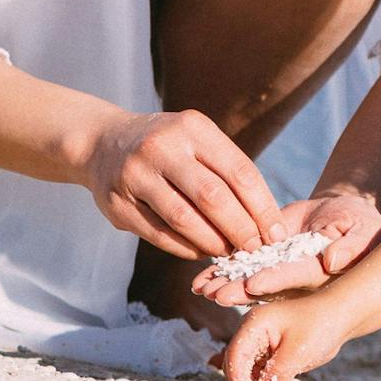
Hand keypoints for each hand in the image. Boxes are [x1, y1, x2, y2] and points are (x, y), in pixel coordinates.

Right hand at [77, 109, 284, 260]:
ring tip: (229, 252)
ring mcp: (134, 174)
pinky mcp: (116, 203)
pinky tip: (201, 252)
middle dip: (241, 229)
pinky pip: (158, 233)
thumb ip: (228, 171)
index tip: (276, 233)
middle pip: (212, 197)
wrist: (104, 142)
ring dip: (212, 242)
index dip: (262, 207)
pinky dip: (185, 248)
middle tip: (256, 249)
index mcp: (192, 128)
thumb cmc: (169, 147)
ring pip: (183, 218)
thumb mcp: (197, 140)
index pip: (239, 171)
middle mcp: (161, 147)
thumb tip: (266, 221)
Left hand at [190, 192, 380, 304]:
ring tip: (200, 288)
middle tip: (215, 295)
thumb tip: (334, 261)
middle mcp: (296, 278)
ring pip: (248, 278)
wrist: (344, 213)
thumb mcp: (364, 231)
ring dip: (225, 283)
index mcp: (319, 273)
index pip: (295, 278)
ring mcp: (279, 270)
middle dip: (239, 290)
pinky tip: (201, 276)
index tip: (253, 284)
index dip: (275, 281)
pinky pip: (243, 264)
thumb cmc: (362, 223)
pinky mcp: (267, 257)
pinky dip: (223, 269)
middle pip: (265, 285)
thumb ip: (353, 246)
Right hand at [220, 294, 357, 380]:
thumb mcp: (297, 352)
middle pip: (240, 368)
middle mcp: (254, 333)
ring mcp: (262, 344)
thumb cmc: (320, 325)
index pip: (235, 355)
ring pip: (253, 376)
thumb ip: (275, 375)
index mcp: (255, 324)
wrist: (340, 316)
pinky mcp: (272, 356)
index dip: (238, 380)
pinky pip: (266, 377)